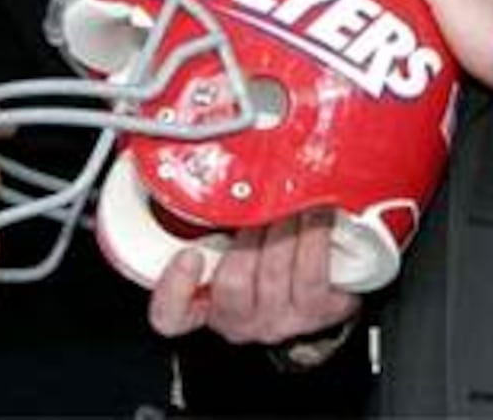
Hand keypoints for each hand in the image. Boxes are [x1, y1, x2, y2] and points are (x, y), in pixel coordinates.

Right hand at [148, 210, 358, 343]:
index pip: (171, 314)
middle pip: (233, 283)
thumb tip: (202, 172)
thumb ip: (208, 220)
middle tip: (260, 203)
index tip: (189, 254)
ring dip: (284, 227)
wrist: (321, 282)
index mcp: (204, 305)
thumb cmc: (265, 252)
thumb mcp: (226, 238)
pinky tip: (316, 214)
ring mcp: (278, 321)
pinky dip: (314, 237)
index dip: (175, 289)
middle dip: (249, 234)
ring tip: (292, 198)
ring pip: (274, 273)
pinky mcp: (317, 314)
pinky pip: (312, 274)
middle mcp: (239, 319)